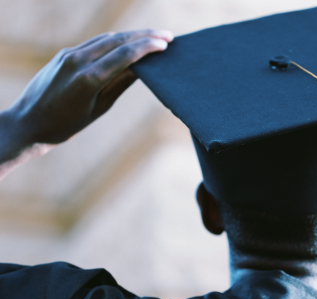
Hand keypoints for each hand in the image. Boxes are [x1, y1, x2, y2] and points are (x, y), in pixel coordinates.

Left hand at [8, 29, 172, 146]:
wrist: (30, 122)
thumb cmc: (67, 124)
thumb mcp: (99, 108)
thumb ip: (119, 84)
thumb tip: (140, 68)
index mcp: (89, 78)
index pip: (124, 54)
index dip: (147, 46)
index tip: (165, 43)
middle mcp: (78, 60)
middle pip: (117, 40)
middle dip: (144, 36)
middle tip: (167, 36)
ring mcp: (69, 54)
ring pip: (106, 39)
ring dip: (130, 36)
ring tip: (151, 38)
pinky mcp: (64, 54)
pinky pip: (94, 44)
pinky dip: (113, 42)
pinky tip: (126, 44)